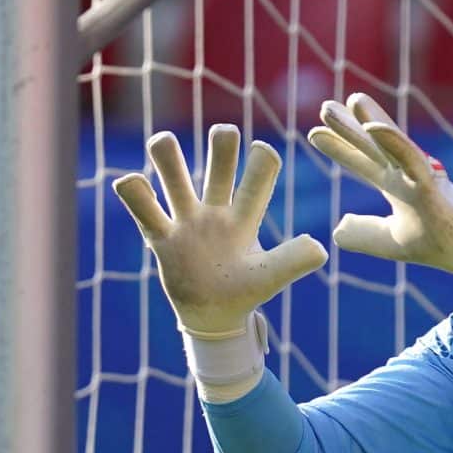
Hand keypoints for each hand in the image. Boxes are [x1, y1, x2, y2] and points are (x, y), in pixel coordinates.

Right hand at [111, 125, 325, 338]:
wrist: (214, 318)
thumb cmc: (245, 293)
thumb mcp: (269, 279)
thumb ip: (292, 262)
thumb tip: (321, 248)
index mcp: (245, 218)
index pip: (258, 179)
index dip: (262, 161)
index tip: (263, 151)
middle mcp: (216, 211)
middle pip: (218, 163)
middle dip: (222, 142)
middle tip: (224, 134)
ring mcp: (186, 221)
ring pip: (174, 175)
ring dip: (166, 154)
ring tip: (162, 144)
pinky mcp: (161, 237)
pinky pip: (143, 209)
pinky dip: (134, 191)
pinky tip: (131, 183)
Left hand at [305, 93, 452, 280]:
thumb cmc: (435, 245)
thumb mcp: (389, 243)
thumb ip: (363, 234)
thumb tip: (337, 229)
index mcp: (395, 185)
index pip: (362, 162)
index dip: (340, 148)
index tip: (314, 134)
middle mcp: (404, 175)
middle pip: (372, 145)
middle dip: (349, 126)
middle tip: (325, 107)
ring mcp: (418, 175)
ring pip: (390, 143)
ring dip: (369, 121)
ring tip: (352, 100)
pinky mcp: (430, 182)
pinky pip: (410, 157)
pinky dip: (392, 140)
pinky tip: (372, 126)